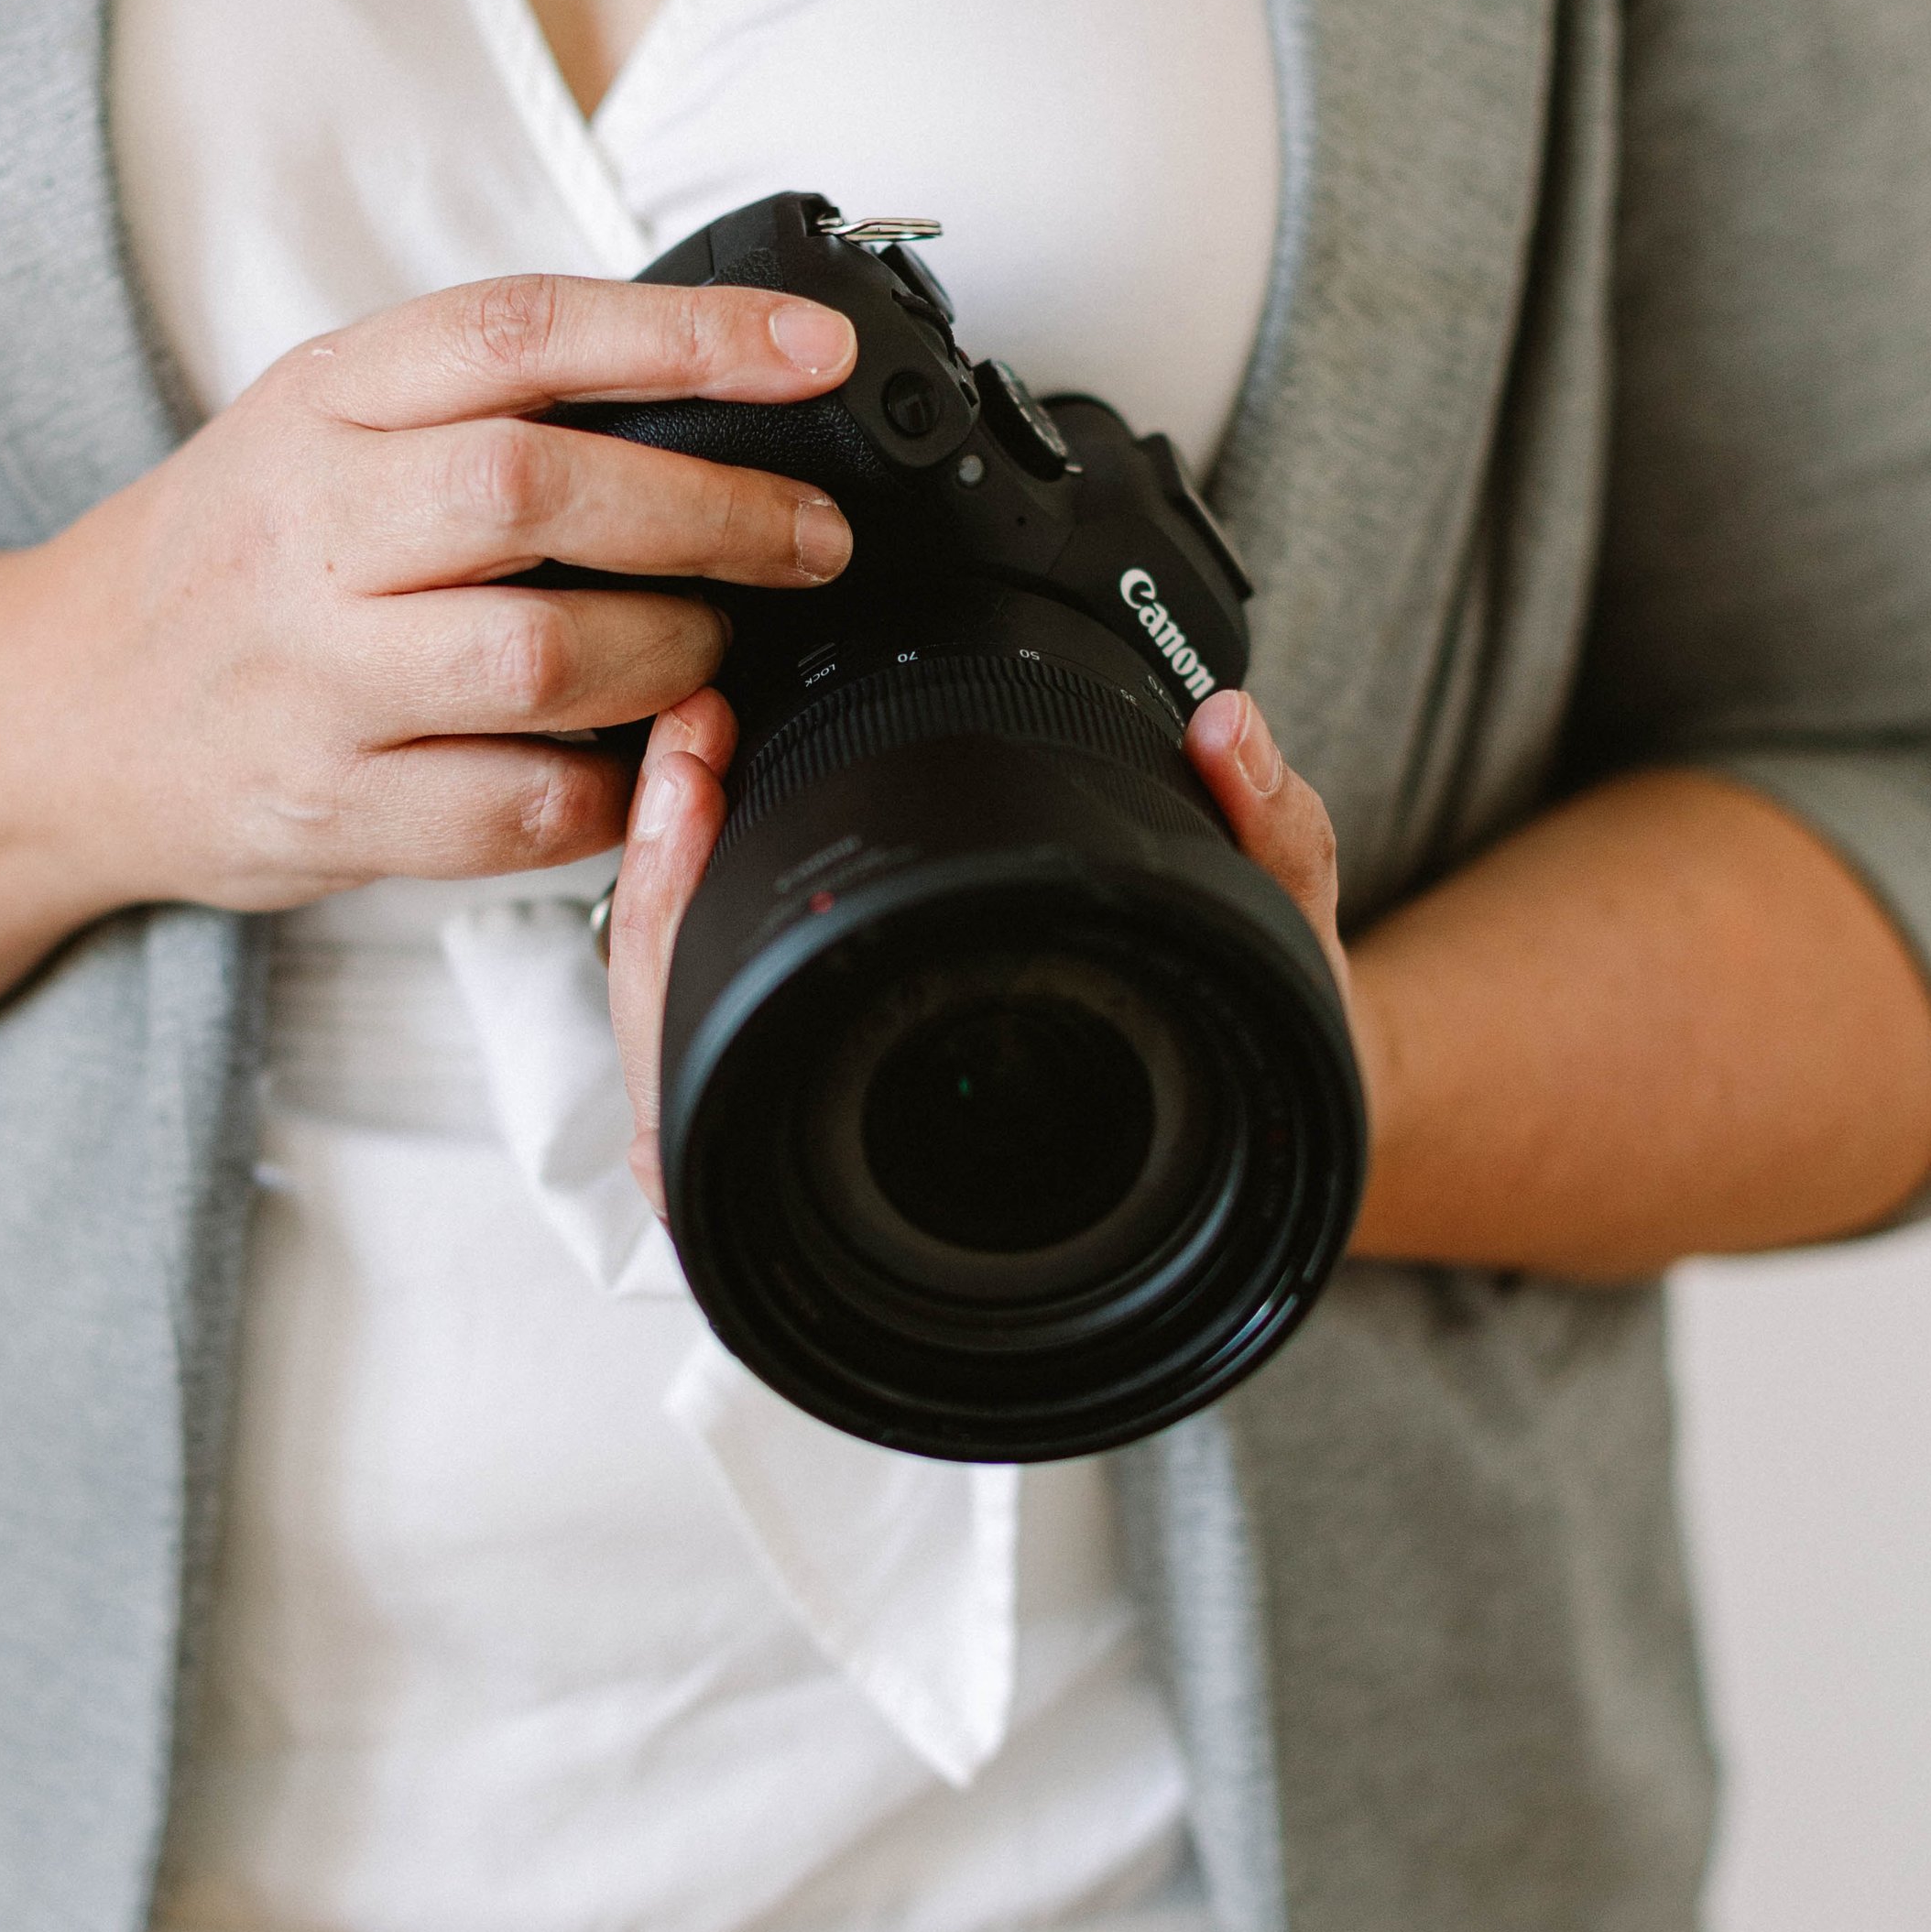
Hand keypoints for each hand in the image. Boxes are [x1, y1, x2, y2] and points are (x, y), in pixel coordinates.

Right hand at [20, 273, 856, 913]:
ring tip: (710, 651)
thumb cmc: (227, 561)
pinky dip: (613, 787)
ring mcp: (311, 678)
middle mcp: (306, 529)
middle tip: (811, 538)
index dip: (686, 337)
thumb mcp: (316, 425)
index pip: (518, 334)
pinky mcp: (329, 808)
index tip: (812, 354)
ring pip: (542, 658)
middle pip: (538, 493)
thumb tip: (708, 387)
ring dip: (671, 655)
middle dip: (714, 514)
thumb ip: (474, 400)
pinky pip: (519, 806)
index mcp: (319, 401)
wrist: (49, 717)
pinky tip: (637, 760)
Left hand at [607, 678, 1366, 1222]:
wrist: (1264, 1130)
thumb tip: (1231, 734)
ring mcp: (829, 1149)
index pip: (731, 1075)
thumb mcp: (1281, 962)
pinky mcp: (822, 1100)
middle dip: (649, 886)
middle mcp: (858, 1191)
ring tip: (687, 762)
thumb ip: (1272, 846)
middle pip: (665, 1057)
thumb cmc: (1250, 1080)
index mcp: (935, 1197)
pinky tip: (706, 829)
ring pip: (669, 1050)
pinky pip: (707, 1030)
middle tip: (684, 741)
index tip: (692, 778)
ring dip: (657, 906)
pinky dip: (688, 933)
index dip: (676, 922)